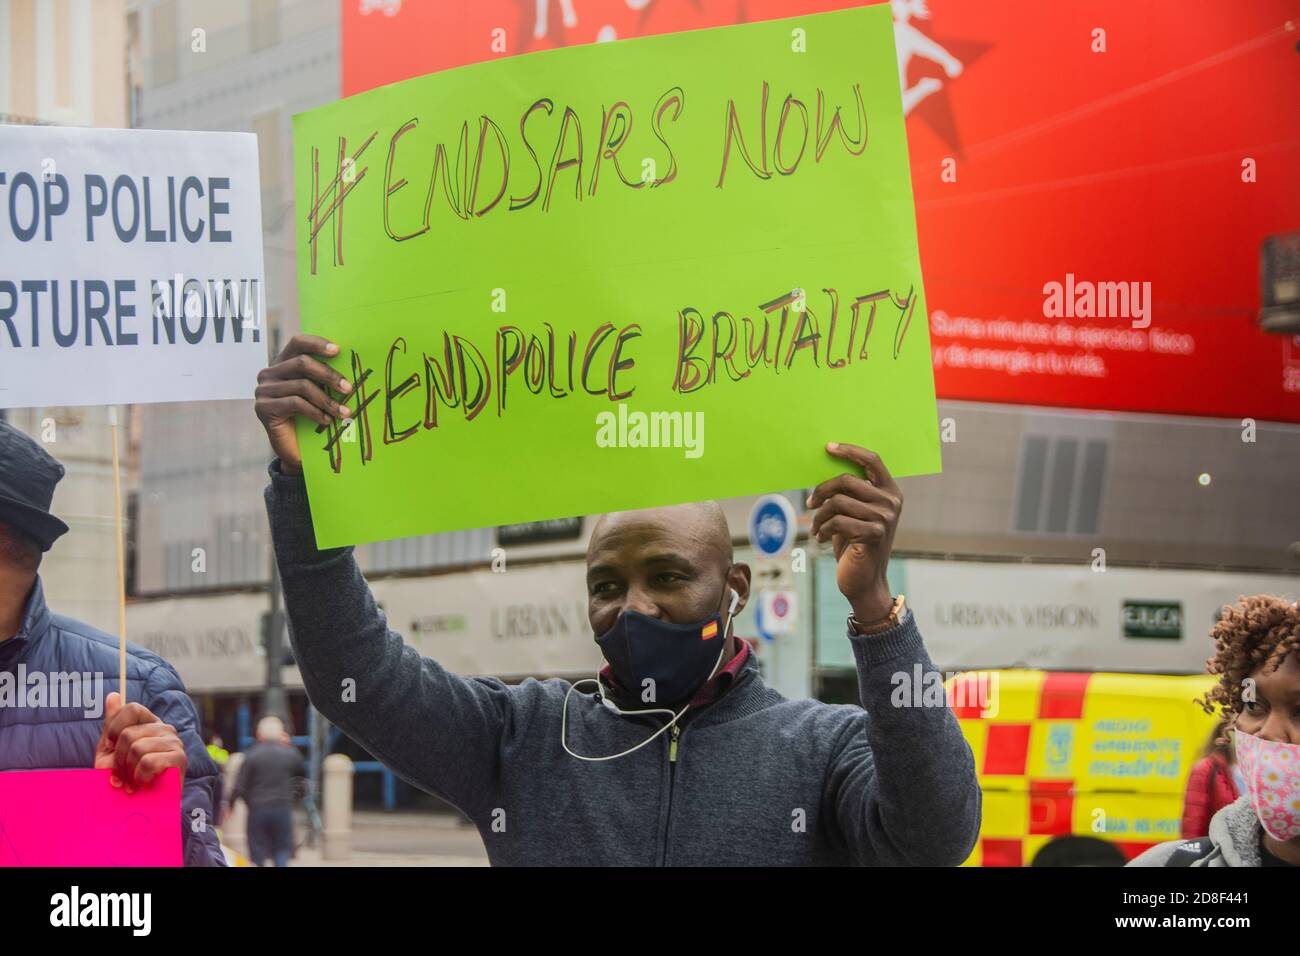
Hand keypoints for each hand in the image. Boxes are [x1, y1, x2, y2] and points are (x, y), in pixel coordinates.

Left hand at [93, 693, 187, 792]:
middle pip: (129, 734)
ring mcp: (175, 743)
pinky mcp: (180, 759)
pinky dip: (140, 777)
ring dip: (128, 772)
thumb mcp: (111, 751)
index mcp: (150, 723)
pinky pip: (149, 761)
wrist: (140, 806)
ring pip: (137, 748)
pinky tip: (143, 784)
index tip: (110, 748)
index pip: (132, 709)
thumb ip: (113, 724)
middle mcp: (166, 729)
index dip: (114, 729)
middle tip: (120, 776)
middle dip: (118, 760)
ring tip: (132, 782)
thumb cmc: (126, 778)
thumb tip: (113, 695)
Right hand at [254, 334, 352, 473]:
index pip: (298, 343)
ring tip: (344, 412)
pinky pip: (295, 403)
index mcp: (283, 363)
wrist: (295, 451)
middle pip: (302, 363)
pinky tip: (327, 421)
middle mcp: (269, 373)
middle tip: (349, 388)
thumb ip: (325, 378)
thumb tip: (352, 363)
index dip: (318, 343)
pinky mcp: (263, 408)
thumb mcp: (319, 394)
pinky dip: (315, 412)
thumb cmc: (312, 418)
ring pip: (302, 386)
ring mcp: (264, 390)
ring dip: (327, 400)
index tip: (339, 350)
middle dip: (329, 375)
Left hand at [807, 443, 901, 622]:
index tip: (828, 447)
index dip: (849, 451)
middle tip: (810, 503)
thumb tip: (826, 465)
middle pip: (847, 480)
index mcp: (890, 491)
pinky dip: (822, 529)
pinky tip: (820, 538)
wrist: (864, 581)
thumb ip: (849, 492)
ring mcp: (885, 518)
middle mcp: (891, 502)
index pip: (872, 460)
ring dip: (819, 516)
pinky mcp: (874, 534)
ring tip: (815, 527)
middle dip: (822, 490)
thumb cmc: (854, 544)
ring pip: (837, 501)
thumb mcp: (854, 513)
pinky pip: (837, 521)